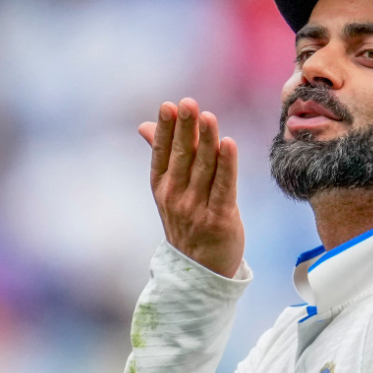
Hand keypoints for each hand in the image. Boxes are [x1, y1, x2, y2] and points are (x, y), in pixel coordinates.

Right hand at [138, 98, 243, 277]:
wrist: (200, 269)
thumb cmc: (187, 220)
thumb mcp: (168, 189)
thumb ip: (161, 154)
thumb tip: (144, 125)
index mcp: (161, 186)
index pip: (162, 153)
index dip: (165, 129)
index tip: (168, 106)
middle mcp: (175, 196)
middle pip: (182, 156)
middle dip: (185, 128)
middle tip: (188, 103)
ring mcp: (196, 209)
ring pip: (204, 168)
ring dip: (207, 141)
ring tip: (209, 117)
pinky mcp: (220, 219)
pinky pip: (224, 188)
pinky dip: (227, 165)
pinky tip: (229, 144)